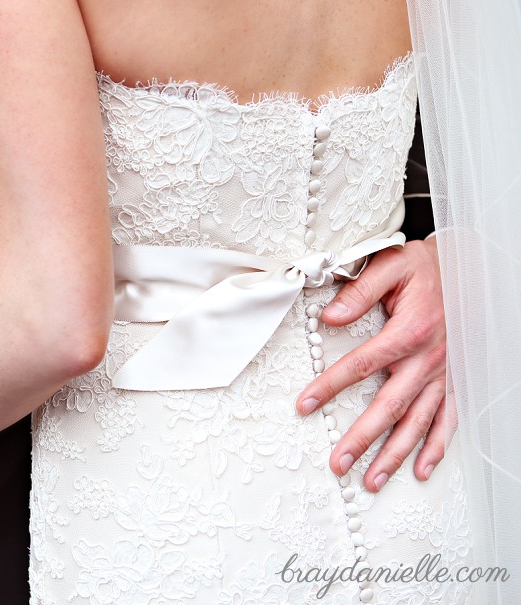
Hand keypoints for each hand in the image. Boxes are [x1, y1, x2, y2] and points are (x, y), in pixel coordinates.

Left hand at [296, 237, 455, 491]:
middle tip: (338, 464)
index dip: (330, 386)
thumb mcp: (391, 266)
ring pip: (418, 422)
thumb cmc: (424, 268)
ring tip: (372, 480)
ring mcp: (443, 374)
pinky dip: (436, 447)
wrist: (467, 269)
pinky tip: (420, 470)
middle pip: (390, 406)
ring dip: (395, 454)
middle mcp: (428, 359)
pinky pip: (448, 419)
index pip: (361, 364)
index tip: (304, 405)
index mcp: (408, 331)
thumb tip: (328, 317)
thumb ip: (359, 291)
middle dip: (362, 439)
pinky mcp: (453, 380)